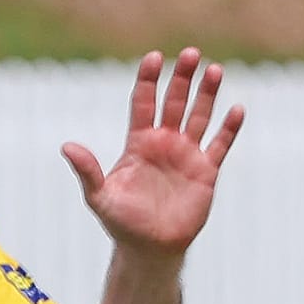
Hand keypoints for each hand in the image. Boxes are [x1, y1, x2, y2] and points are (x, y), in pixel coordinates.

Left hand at [61, 48, 244, 258]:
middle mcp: (164, 142)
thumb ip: (87, 171)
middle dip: (183, 77)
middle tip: (192, 54)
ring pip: (199, 116)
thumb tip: (66, 147)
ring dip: (207, 94)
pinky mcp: (205, 171)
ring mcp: (186, 155)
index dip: (148, 79)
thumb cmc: (122, 224)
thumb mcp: (100, 197)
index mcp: (138, 142)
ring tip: (215, 70)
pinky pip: (219, 145)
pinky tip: (237, 109)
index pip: (143, 102)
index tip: (155, 58)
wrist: (150, 250)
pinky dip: (229, 128)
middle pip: (175, 101)